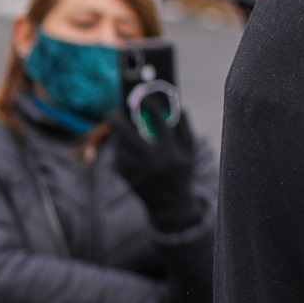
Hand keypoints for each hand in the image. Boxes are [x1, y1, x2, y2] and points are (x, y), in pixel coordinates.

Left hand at [107, 101, 203, 232]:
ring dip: (119, 134)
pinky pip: (118, 155)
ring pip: (119, 144)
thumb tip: (177, 106)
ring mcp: (135, 171)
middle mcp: (151, 163)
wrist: (168, 203)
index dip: (151, 108)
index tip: (144, 99)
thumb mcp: (189, 153)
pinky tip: (128, 148)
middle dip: (119, 118)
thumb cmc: (180, 172)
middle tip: (115, 110)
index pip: (160, 124)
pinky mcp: (124, 175)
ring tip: (123, 128)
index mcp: (171, 154)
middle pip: (128, 133)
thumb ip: (184, 129)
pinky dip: (121, 148)